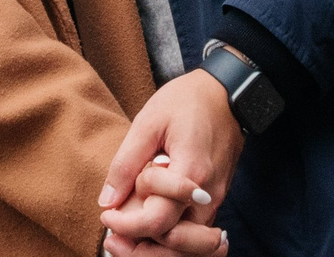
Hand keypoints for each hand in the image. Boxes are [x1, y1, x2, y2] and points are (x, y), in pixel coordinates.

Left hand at [98, 71, 242, 252]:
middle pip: (178, 245)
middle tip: (112, 239)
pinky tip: (148, 233)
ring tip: (127, 240)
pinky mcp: (215, 200)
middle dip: (141, 250)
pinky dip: (172, 242)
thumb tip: (107, 201)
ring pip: (189, 247)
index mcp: (192, 172)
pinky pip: (195, 234)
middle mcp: (207, 194)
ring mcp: (215, 200)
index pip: (159, 220)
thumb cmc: (187, 101)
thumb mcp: (149, 121)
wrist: (227, 93)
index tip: (106, 215)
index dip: (127, 224)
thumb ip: (127, 162)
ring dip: (158, 251)